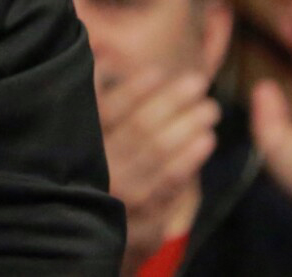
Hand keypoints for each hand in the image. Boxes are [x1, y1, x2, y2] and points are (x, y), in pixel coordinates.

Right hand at [99, 66, 218, 266]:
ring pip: (159, 154)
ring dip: (189, 127)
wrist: (86, 238)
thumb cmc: (92, 173)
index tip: (159, 71)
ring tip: (210, 108)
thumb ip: (94, 96)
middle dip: (173, 102)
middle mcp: (99, 170)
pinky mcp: (143, 219)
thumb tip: (104, 53)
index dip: (135, 88)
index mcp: (82, 145)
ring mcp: (122, 196)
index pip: (108, 109)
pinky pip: (170, 184)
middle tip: (199, 83)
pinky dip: (190, 159)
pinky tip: (207, 140)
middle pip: (140, 128)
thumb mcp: (84, 137)